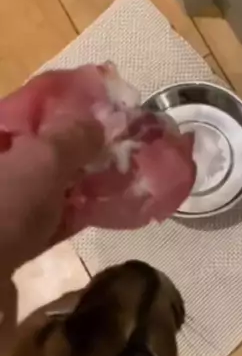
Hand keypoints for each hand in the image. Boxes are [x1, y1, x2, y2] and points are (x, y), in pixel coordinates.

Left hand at [0, 119, 102, 276]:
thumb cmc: (2, 206)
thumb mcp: (41, 161)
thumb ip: (72, 138)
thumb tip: (98, 123)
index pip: (23, 114)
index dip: (60, 111)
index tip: (97, 114)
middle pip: (33, 152)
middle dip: (73, 151)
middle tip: (113, 149)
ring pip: (41, 188)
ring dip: (76, 185)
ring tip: (116, 180)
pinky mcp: (5, 244)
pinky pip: (43, 221)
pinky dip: (69, 216)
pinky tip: (101, 212)